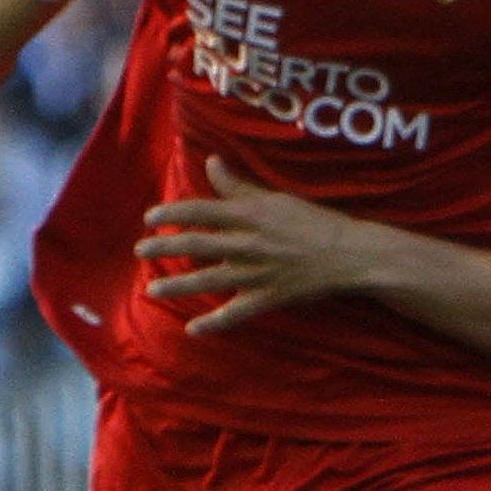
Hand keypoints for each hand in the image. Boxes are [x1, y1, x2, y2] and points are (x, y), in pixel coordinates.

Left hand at [136, 158, 380, 333]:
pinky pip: (234, 314)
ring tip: (153, 290)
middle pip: (196, 244)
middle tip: (141, 251)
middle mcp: (247, 243)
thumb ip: (239, 186)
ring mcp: (255, 273)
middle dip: (164, 248)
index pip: (200, 211)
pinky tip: (193, 328)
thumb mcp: (275, 198)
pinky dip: (214, 323)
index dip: (171, 214)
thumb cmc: (313, 221)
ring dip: (177, 285)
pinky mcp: (266, 298)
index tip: (150, 218)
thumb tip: (212, 162)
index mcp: (249, 215)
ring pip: (207, 279)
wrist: (349, 254)